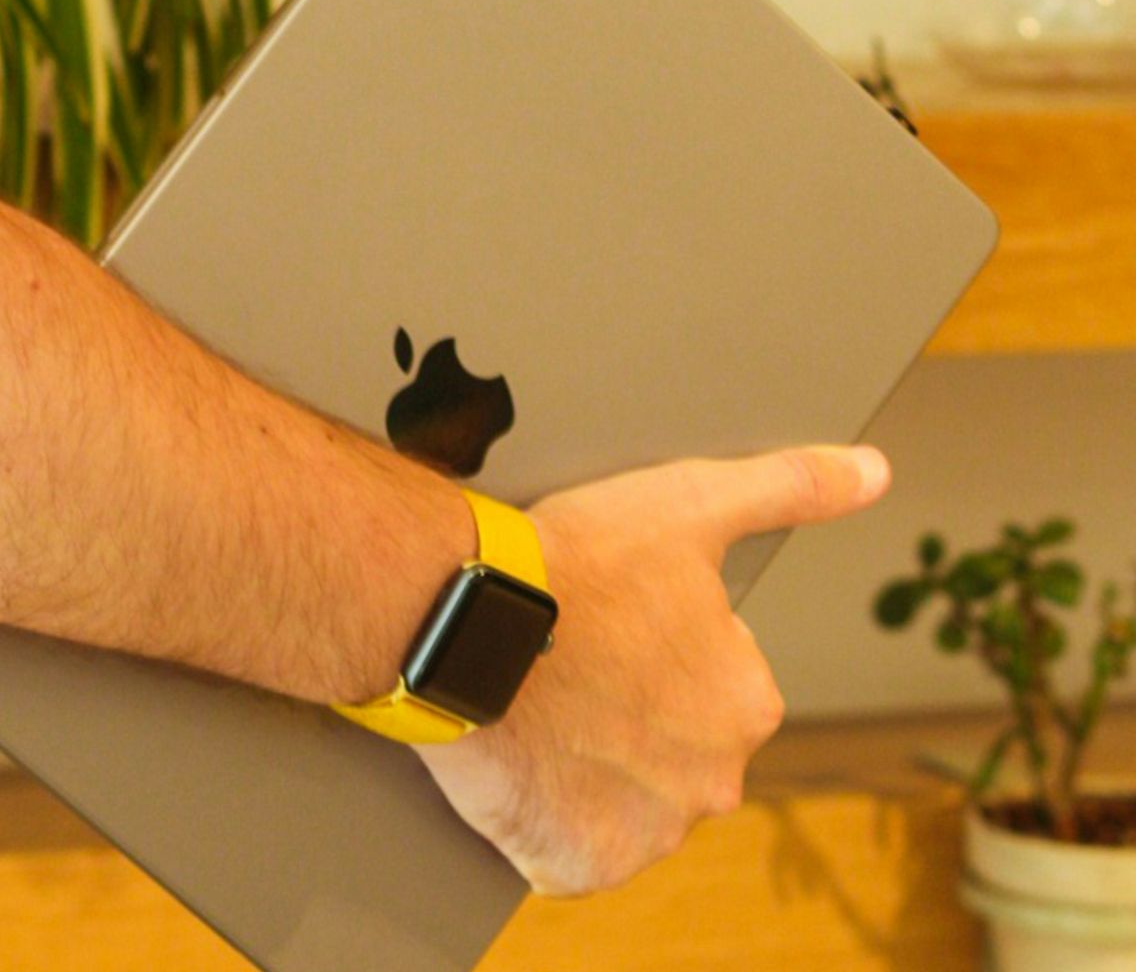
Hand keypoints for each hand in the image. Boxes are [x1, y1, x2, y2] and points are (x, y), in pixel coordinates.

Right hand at [415, 446, 890, 895]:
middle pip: (667, 754)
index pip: (705, 687)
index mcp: (747, 703)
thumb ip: (789, 486)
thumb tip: (872, 471)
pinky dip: (547, 824)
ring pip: (620, 804)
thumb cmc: (573, 561)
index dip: (648, 654)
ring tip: (534, 712)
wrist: (462, 621)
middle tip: (563, 671)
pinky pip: (569, 855)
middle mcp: (713, 781)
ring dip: (585, 772)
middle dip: (625, 722)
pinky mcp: (578, 865)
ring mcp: (645, 832)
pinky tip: (522, 768)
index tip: (602, 628)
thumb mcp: (686, 503)